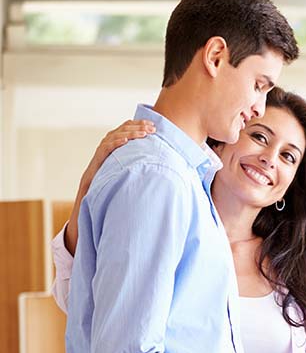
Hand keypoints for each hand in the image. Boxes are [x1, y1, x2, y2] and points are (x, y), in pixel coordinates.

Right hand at [65, 120, 155, 254]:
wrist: (89, 226)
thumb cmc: (113, 211)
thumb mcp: (131, 192)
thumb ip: (142, 182)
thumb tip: (170, 179)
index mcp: (112, 163)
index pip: (123, 138)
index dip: (136, 129)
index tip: (154, 127)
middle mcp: (102, 162)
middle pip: (116, 135)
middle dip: (135, 128)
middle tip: (153, 127)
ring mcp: (95, 167)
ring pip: (108, 141)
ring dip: (127, 134)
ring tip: (144, 132)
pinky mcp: (90, 175)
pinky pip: (101, 155)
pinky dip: (113, 145)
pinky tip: (126, 141)